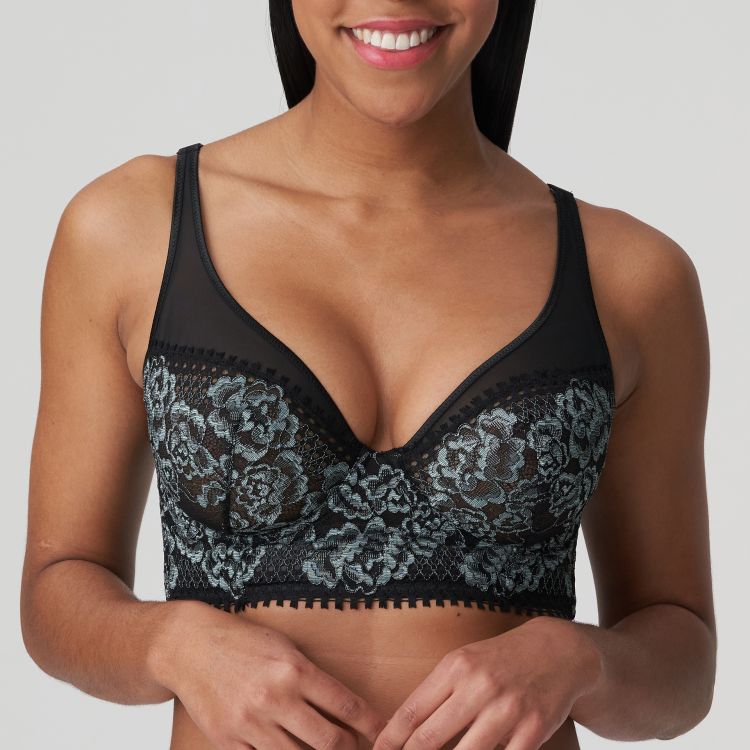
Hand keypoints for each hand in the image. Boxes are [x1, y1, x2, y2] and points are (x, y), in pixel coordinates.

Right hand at [148, 600, 387, 749]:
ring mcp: (250, 724)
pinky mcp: (227, 742)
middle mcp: (275, 698)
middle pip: (328, 741)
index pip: (345, 704)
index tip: (384, 732)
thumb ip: (310, 676)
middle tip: (356, 747)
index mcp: (293, 669)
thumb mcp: (283, 646)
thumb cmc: (241, 641)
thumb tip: (341, 707)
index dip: (370, 723)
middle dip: (349, 749)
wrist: (189, 647)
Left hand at [371, 615, 602, 749]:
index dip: (388, 742)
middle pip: (428, 739)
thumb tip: (402, 729)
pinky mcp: (532, 731)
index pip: (410, 713)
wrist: (557, 651)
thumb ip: (437, 692)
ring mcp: (506, 710)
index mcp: (455, 667)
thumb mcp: (464, 662)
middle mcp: (478, 687)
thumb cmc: (500, 659)